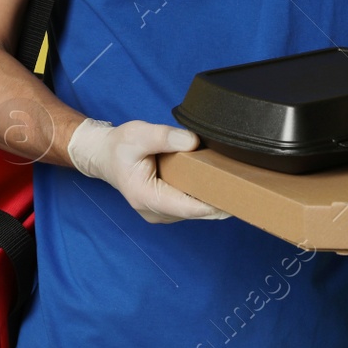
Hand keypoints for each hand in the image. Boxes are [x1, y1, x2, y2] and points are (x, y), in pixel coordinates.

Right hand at [68, 118, 232, 223]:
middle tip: (243, 184)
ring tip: (230, 180)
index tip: (236, 196)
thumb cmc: (119, 147)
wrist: (104, 156)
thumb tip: (193, 142)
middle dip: (217, 199)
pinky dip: (203, 196)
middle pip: (196, 211)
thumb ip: (165, 137)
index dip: (214, 204)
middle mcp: (155, 212)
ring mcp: (161, 214)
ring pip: (195, 211)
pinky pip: (190, 206)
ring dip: (211, 197)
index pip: (188, 207)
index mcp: (146, 197)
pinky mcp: (166, 209)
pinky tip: (214, 182)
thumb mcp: (138, 134)